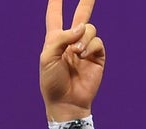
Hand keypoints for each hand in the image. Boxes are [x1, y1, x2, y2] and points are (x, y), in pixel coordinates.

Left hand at [40, 0, 104, 121]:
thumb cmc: (52, 82)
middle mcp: (71, 42)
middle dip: (87, 2)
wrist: (66, 102)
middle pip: (81, 15)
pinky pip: (97, 42)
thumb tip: (82, 27)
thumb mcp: (48, 57)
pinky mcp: (97, 57)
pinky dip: (90, 47)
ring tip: (76, 53)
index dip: (55, 4)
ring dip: (83, 38)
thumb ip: (62, 37)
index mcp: (55, 40)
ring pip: (90, 29)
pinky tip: (83, 57)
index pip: (55, 16)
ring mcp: (85, 49)